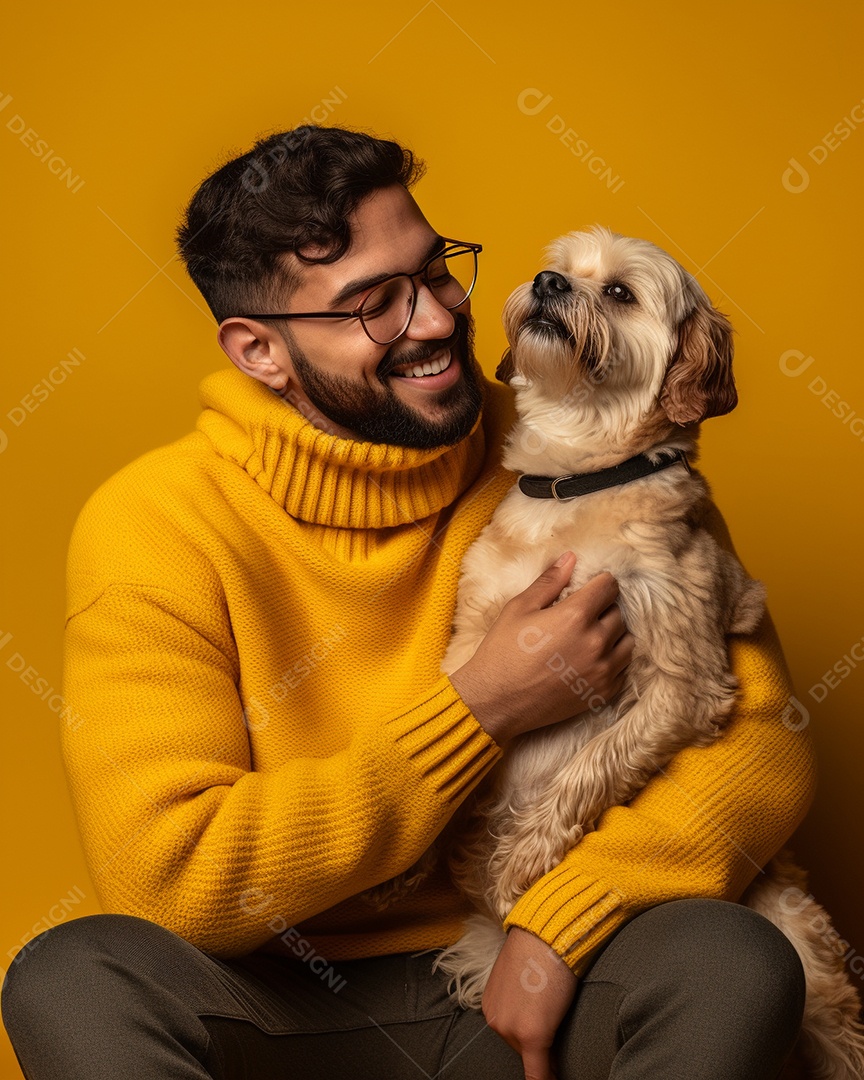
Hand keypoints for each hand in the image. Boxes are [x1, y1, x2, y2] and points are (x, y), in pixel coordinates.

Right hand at [450, 551, 633, 742]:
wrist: (496, 701)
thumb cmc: (502, 652)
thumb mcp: (519, 608)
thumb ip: (549, 581)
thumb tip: (571, 558)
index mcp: (575, 616)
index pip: (609, 586)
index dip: (599, 583)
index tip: (589, 588)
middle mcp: (596, 642)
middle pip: (618, 612)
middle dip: (603, 608)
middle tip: (581, 614)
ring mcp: (602, 670)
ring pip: (626, 640)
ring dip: (613, 634)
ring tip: (589, 636)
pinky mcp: (603, 692)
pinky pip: (623, 667)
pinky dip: (613, 659)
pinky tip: (590, 659)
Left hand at [482, 926, 577, 1079]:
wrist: (548, 933)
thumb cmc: (539, 946)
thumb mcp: (520, 974)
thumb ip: (519, 997)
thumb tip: (531, 1011)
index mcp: (492, 1004)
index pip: (511, 1032)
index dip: (526, 1038)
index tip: (535, 1045)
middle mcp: (496, 1018)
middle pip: (519, 1045)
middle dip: (536, 1041)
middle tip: (553, 1024)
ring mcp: (511, 1029)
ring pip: (531, 1054)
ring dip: (544, 1050)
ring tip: (558, 1026)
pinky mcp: (532, 1035)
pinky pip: (537, 1071)